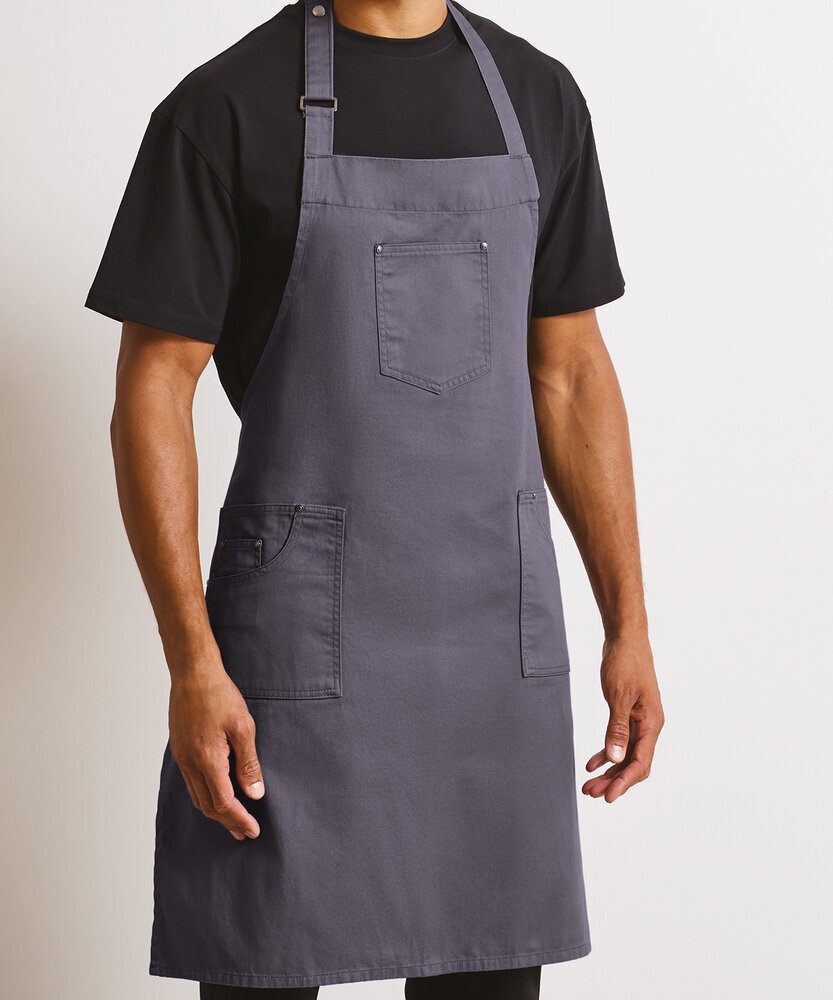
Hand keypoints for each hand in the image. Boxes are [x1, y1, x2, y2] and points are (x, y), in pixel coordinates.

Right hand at [168, 665, 264, 839]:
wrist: (192, 673)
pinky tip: (216, 793)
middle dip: (227, 822)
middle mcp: (190, 764)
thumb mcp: (243, 728)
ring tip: (232, 819)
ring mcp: (182, 757)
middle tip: (245, 832)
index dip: (239, 820)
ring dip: (215, 811)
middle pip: (208, 806)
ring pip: (197, 796)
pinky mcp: (179, 749)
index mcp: (208, 760)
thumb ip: (249, 764)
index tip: (253, 831)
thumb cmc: (220, 696)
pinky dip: (205, 795)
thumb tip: (255, 795)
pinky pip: (191, 782)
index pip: (224, 803)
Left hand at [582, 632, 663, 802]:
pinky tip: (592, 762)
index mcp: (651, 723)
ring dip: (609, 770)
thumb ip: (617, 729)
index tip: (608, 797)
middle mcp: (649, 725)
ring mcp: (640, 720)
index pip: (640, 762)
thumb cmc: (625, 663)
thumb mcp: (619, 696)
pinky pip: (620, 740)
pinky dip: (607, 752)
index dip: (624, 782)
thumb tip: (616, 759)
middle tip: (590, 792)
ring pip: (626, 754)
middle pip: (634, 763)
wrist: (626, 638)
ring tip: (589, 783)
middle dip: (613, 780)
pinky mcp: (629, 713)